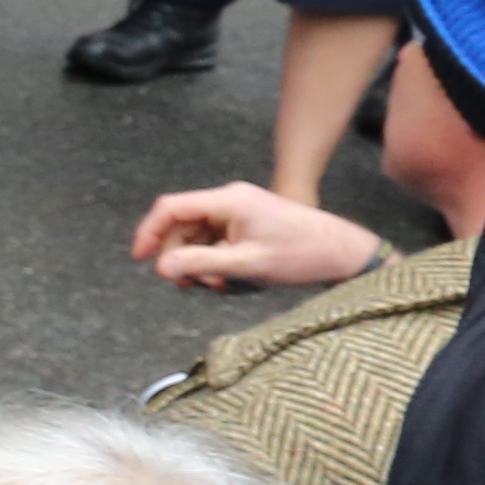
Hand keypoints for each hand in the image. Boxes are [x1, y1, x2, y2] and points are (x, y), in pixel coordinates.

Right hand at [128, 180, 384, 290]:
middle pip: (183, 224)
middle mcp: (230, 199)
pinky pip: (216, 240)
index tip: (140, 259)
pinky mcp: (248, 223)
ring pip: (198, 235)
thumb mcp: (246, 263)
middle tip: (190, 284)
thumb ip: (200, 264)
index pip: (171, 207)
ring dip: (198, 261)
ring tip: (215, 284)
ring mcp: (239, 211)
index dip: (149, 232)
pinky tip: (226, 278)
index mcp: (228, 200)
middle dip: (179, 255)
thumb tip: (161, 268)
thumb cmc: (301, 254)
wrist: (344, 252)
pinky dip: (213, 260)